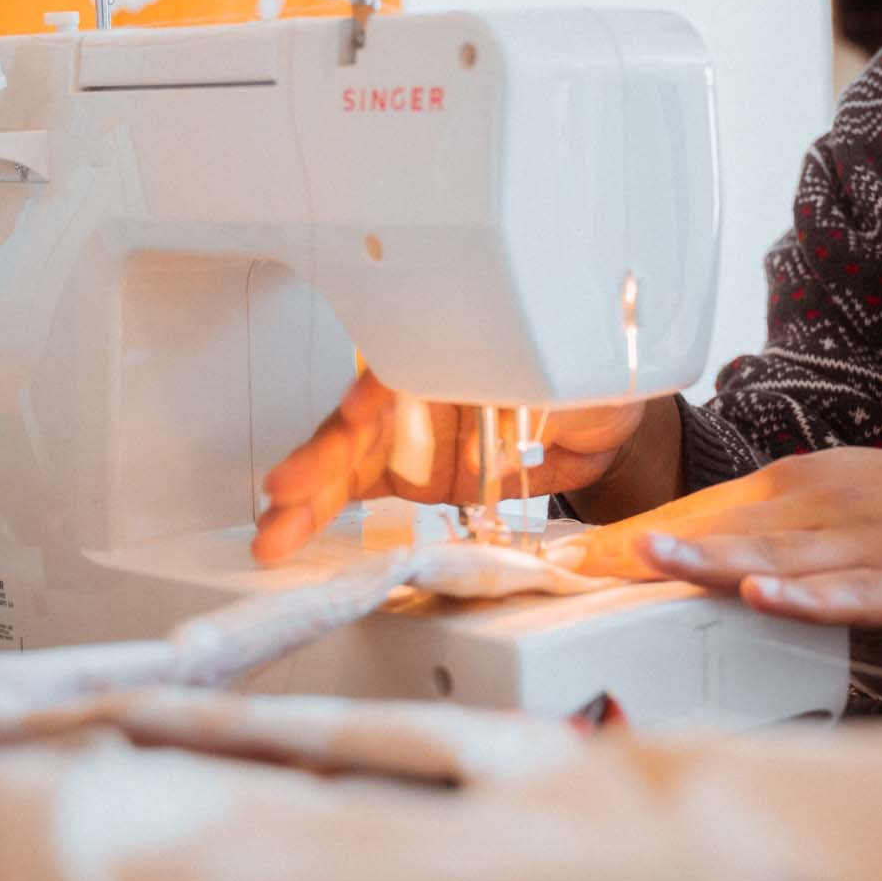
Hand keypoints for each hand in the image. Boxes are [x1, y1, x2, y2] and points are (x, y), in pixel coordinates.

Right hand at [251, 366, 642, 563]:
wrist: (605, 423)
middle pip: (364, 419)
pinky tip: (292, 529)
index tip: (359, 412)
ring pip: (348, 457)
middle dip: (324, 456)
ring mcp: (412, 432)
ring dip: (309, 493)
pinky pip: (359, 485)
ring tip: (276, 529)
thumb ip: (534, 388)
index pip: (407, 368)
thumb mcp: (571, 372)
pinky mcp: (410, 471)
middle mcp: (421, 389)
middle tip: (290, 491)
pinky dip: (325, 507)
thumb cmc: (587, 377)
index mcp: (456, 351)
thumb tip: (499, 424)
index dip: (380, 391)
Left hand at [549, 448, 881, 637]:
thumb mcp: (834, 502)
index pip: (703, 506)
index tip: (571, 557)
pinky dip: (806, 598)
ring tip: (651, 563)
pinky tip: (768, 599)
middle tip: (580, 569)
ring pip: (776, 554)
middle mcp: (823, 505)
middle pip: (725, 527)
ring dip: (710, 560)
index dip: (636, 532)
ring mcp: (863, 544)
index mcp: (800, 482)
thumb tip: (686, 548)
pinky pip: (849, 594)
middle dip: (648, 549)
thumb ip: (765, 526)